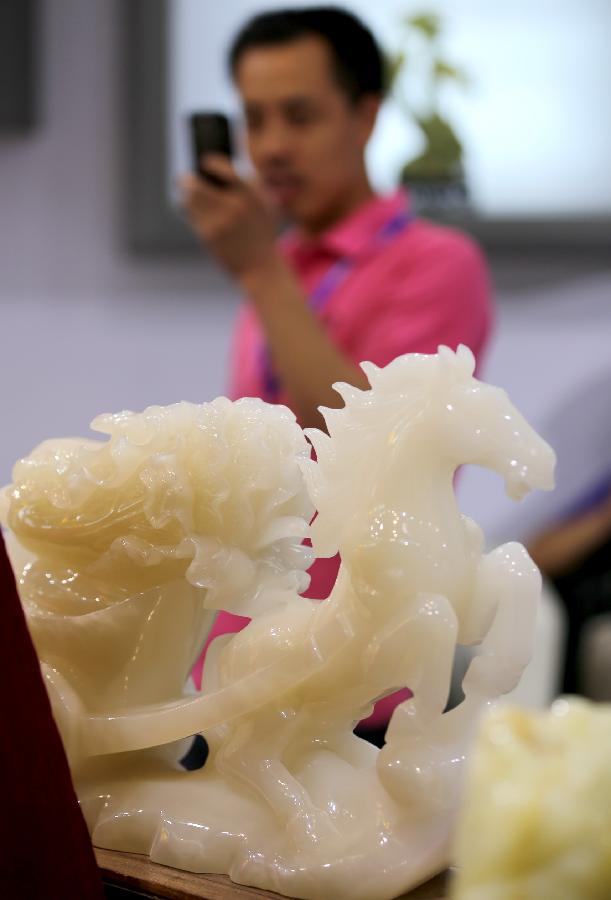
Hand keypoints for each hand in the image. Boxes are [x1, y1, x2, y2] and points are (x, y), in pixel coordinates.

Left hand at [179, 156, 278, 281]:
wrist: (260, 267)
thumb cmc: (261, 231)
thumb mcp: (266, 203)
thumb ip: (251, 179)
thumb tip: (231, 152)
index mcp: (252, 193)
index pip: (225, 168)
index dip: (211, 162)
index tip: (204, 160)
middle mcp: (235, 205)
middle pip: (196, 184)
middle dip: (186, 179)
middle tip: (184, 177)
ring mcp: (220, 221)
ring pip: (190, 200)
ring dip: (185, 194)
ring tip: (184, 190)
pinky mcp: (210, 235)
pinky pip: (192, 216)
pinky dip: (189, 210)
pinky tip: (189, 207)